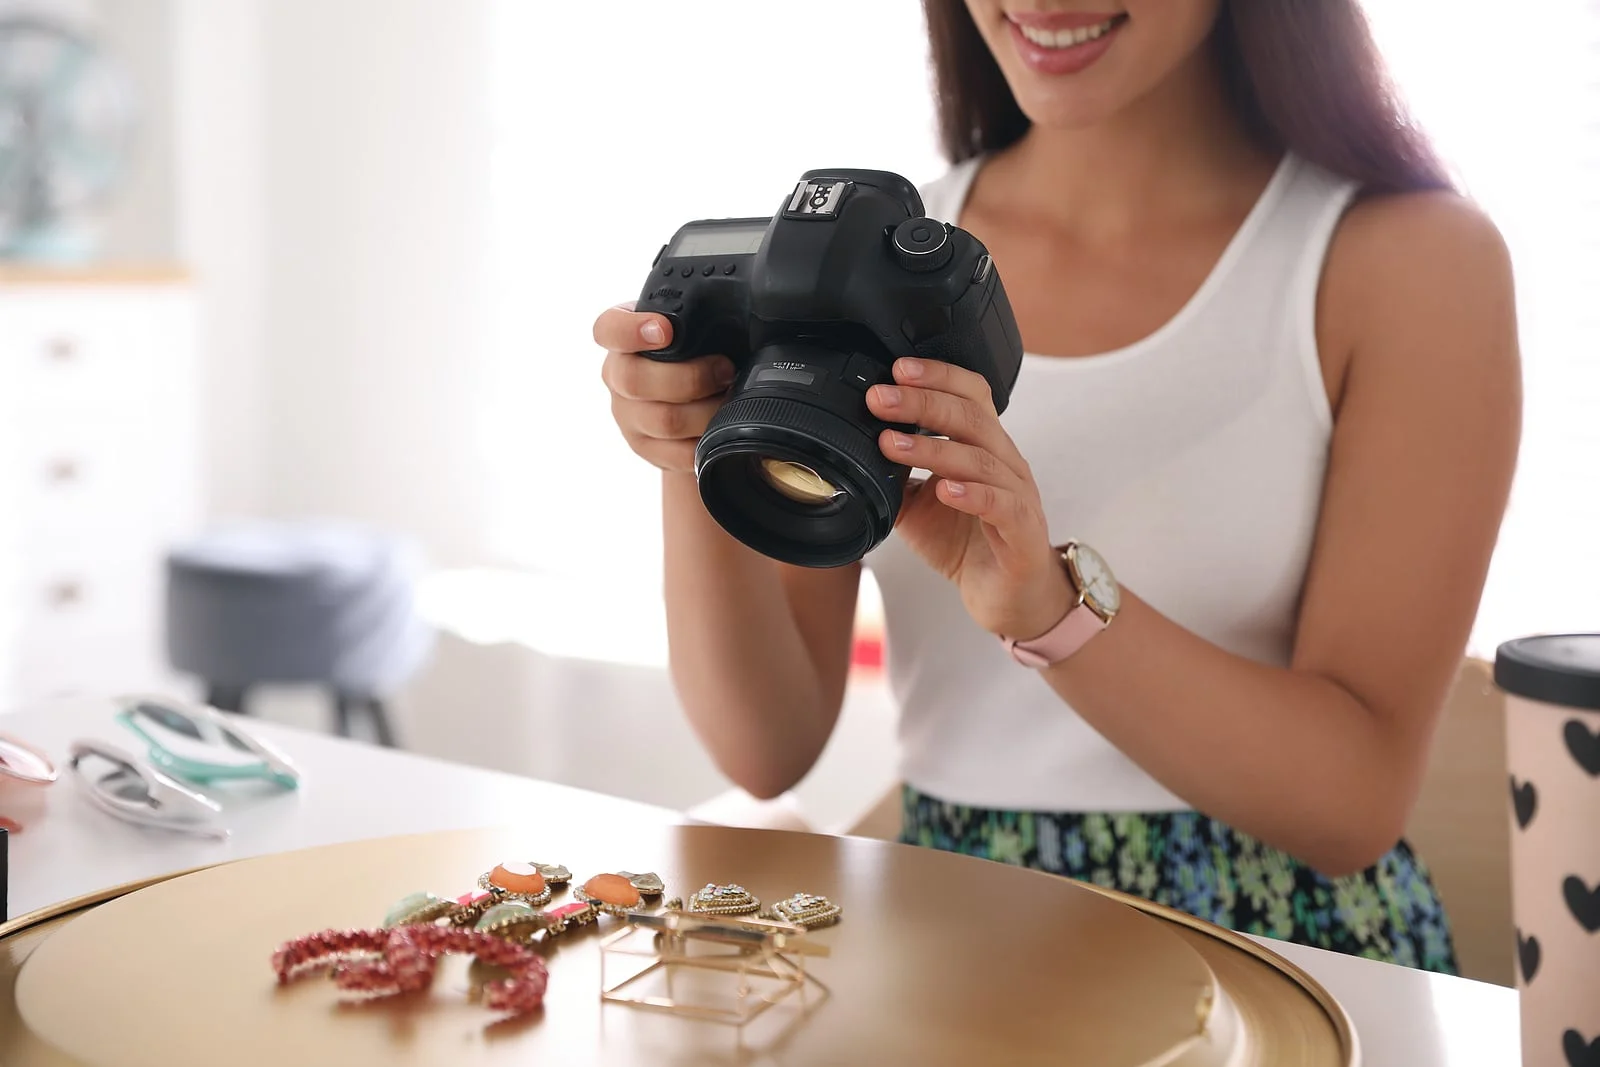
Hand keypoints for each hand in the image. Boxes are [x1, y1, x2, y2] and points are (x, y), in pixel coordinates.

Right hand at [595, 304, 736, 473]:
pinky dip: (705, 441)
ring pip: (663, 420)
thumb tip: (740, 313)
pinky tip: (720, 429)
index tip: (665, 329)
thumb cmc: (698, 354)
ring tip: (730, 400)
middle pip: (635, 380)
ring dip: (706, 411)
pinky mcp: (645, 448)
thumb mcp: (694, 329)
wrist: (695, 403)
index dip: (631, 330)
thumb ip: (700, 320)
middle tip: (725, 370)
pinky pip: (677, 452)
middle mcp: (618, 377)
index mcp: (624, 340)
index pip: (608, 329)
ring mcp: (628, 416)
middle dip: (691, 377)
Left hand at [866, 357, 1075, 638]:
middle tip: (879, 399)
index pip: (971, 394)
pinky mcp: (1023, 531)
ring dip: (934, 448)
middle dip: (922, 403)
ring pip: (982, 459)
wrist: (1005, 595)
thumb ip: (892, 478)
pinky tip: (946, 490)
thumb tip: (849, 454)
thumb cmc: (966, 542)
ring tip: (892, 444)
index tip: (897, 369)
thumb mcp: (916, 506)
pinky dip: (973, 494)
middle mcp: (1005, 462)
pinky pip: (1002, 505)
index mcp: (984, 446)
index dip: (939, 376)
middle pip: (971, 416)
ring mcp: (1018, 495)